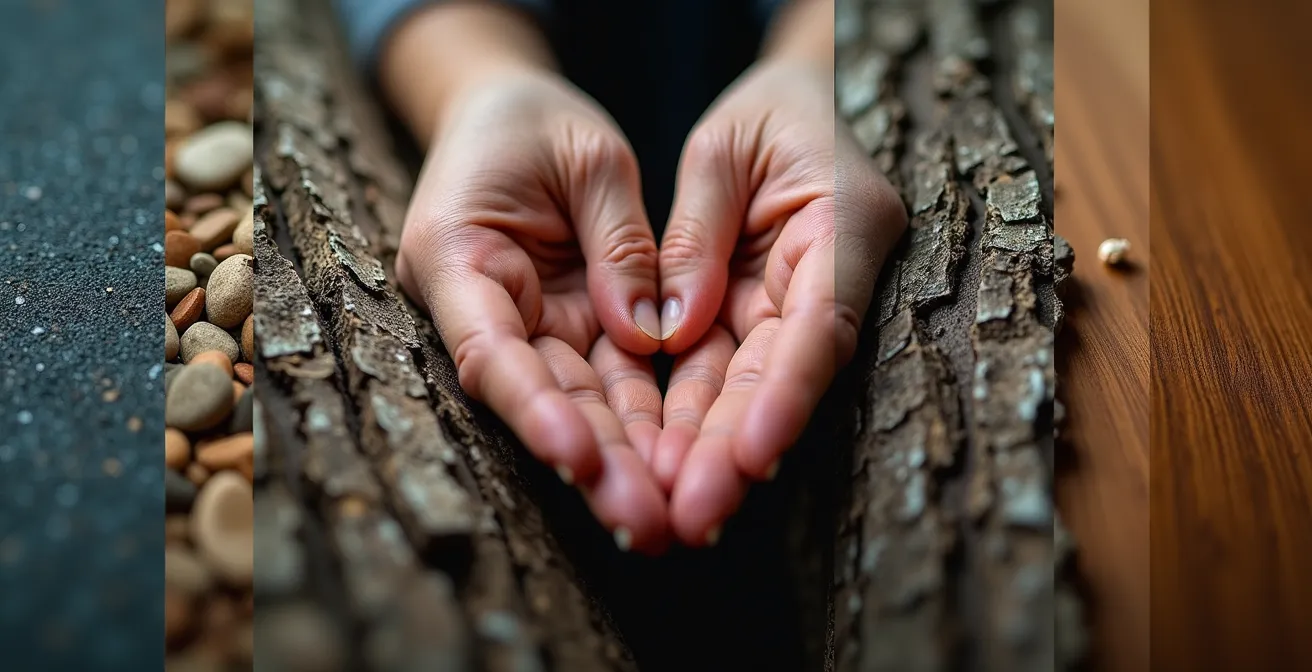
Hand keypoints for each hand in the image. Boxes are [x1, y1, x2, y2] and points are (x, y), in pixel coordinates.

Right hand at [393, 68, 670, 552]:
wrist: (509, 112)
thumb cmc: (534, 123)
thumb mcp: (589, 159)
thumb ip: (621, 245)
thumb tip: (649, 335)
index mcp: (456, 253)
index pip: (491, 348)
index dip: (534, 408)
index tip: (580, 457)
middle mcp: (481, 305)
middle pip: (538, 394)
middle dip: (593, 462)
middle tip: (645, 525)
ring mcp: (524, 325)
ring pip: (577, 401)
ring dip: (622, 461)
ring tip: (667, 520)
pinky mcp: (565, 332)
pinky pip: (608, 380)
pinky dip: (641, 424)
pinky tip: (678, 469)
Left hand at [651, 58, 907, 545]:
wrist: (801, 100)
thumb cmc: (773, 109)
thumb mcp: (724, 148)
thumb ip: (695, 235)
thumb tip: (669, 327)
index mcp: (844, 220)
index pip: (820, 319)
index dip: (788, 390)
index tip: (755, 452)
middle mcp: (832, 276)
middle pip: (784, 371)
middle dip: (740, 447)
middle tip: (696, 513)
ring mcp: (800, 303)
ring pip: (752, 384)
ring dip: (715, 448)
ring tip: (675, 509)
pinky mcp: (763, 317)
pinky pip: (725, 369)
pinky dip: (698, 416)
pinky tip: (668, 464)